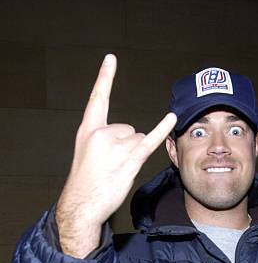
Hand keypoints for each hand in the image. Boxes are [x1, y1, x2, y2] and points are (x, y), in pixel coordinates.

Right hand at [56, 54, 176, 257]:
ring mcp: (116, 146)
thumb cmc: (86, 183)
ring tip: (118, 171)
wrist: (81, 204)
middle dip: (125, 146)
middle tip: (111, 166)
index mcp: (88, 129)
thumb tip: (131, 135)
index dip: (105, 78)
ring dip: (133, 155)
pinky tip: (172, 118)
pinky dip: (162, 130)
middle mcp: (101, 133)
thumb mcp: (87, 154)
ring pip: (138, 139)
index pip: (98, 98)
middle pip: (128, 128)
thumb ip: (104, 139)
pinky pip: (150, 141)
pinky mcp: (130, 160)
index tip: (111, 59)